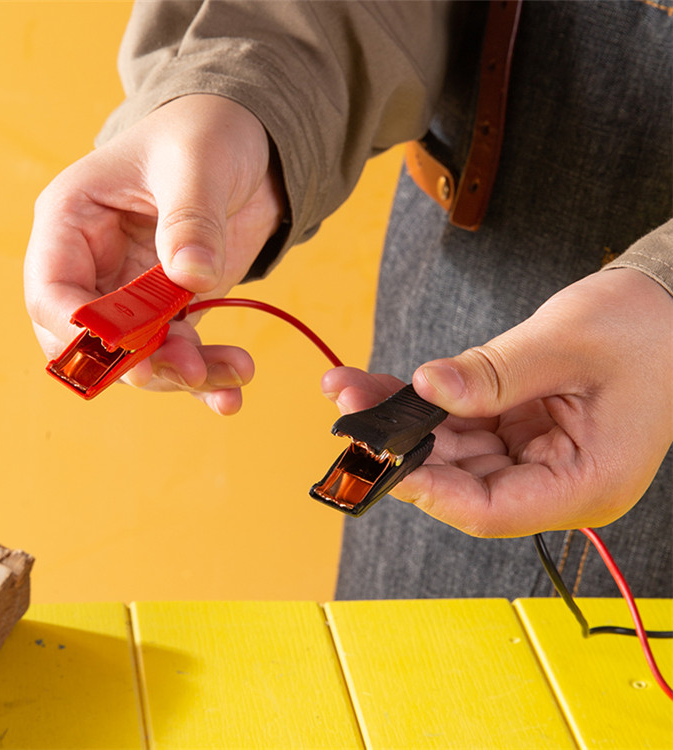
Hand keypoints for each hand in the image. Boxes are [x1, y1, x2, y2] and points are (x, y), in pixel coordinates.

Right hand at [24, 94, 285, 413]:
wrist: (247, 144)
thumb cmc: (205, 134)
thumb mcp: (197, 163)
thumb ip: (191, 219)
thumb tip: (191, 278)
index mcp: (74, 220)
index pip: (51, 290)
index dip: (77, 330)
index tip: (125, 351)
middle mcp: (96, 263)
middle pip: (93, 339)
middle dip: (138, 364)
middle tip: (187, 371)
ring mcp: (135, 291)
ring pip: (140, 357)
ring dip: (181, 376)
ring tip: (234, 374)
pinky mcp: (174, 307)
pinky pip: (179, 353)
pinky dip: (204, 375)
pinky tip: (232, 390)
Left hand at [322, 268, 672, 536]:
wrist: (671, 308)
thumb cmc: (643, 330)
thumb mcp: (566, 345)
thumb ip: (493, 374)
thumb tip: (426, 387)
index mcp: (585, 483)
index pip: (490, 508)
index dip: (429, 489)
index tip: (381, 458)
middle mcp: (555, 481)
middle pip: (461, 480)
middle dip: (401, 445)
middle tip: (349, 409)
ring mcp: (535, 456)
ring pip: (454, 450)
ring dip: (403, 421)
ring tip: (350, 390)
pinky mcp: (520, 430)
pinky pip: (464, 424)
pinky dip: (426, 405)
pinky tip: (381, 387)